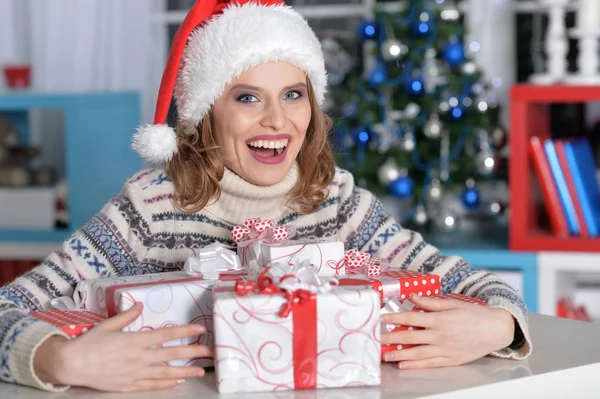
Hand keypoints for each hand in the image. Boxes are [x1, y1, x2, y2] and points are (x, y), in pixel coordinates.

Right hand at [34, 302, 211, 391]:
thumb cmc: (88, 342)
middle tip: (209, 352)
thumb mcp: (108, 324)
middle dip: (192, 352)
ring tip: (200, 371)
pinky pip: (152, 385)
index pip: (166, 335)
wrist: (71, 364)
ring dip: (185, 371)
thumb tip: (139, 304)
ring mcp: (135, 373)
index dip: (185, 331)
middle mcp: (139, 357)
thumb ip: (127, 316)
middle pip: (171, 354)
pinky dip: (166, 384)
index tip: (200, 329)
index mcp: (135, 340)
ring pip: (165, 373)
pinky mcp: (129, 385)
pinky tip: (178, 382)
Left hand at [380, 294, 514, 369]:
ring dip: (398, 355)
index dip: (394, 318)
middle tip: (376, 339)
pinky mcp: (450, 360)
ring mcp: (445, 350)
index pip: (411, 318)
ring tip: (385, 356)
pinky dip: (415, 365)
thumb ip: (431, 303)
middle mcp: (440, 336)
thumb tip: (413, 297)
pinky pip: (429, 364)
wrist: (495, 330)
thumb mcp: (452, 304)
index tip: (380, 319)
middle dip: (390, 338)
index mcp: (440, 320)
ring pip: (417, 354)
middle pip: (410, 337)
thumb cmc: (474, 315)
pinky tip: (403, 365)